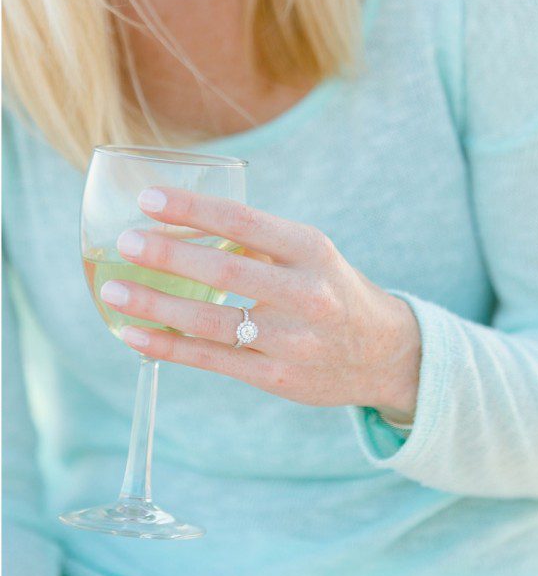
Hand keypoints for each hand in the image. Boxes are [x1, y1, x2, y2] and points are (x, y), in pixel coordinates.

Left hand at [105, 187, 421, 420]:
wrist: (385, 354)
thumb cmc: (333, 291)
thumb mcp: (310, 254)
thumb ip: (257, 243)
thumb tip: (181, 224)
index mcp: (310, 249)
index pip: (244, 222)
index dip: (193, 208)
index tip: (148, 198)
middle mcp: (305, 293)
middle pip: (224, 272)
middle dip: (168, 256)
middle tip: (125, 243)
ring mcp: (291, 340)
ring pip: (211, 322)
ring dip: (155, 305)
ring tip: (113, 291)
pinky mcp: (277, 377)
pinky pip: (211, 361)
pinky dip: (168, 347)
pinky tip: (135, 334)